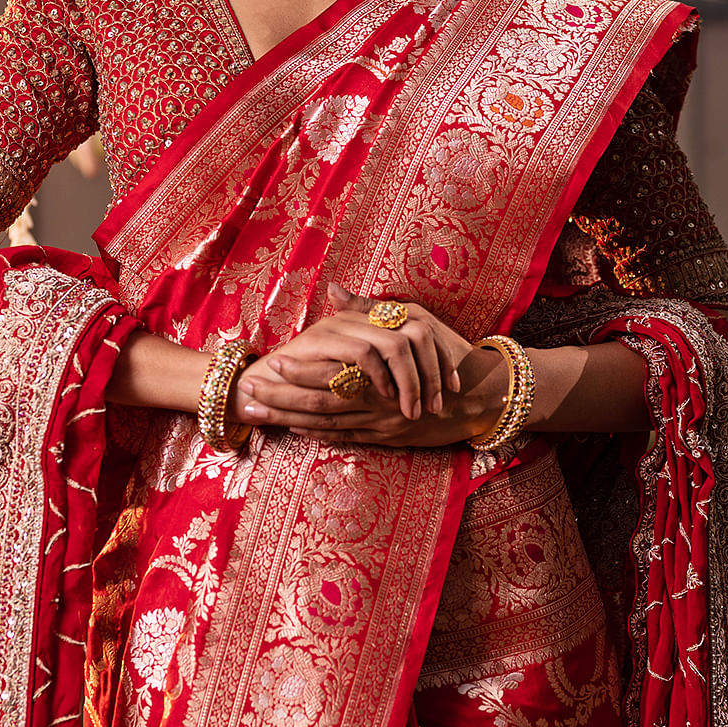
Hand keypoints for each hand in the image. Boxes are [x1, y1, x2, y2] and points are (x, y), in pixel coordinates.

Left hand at [231, 286, 506, 447]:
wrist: (480, 396)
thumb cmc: (446, 352)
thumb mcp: (412, 321)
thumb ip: (368, 309)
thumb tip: (333, 287)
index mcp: (381, 368)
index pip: (330, 372)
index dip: (298, 371)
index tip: (270, 364)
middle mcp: (376, 399)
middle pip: (318, 403)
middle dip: (280, 400)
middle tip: (247, 394)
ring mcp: (379, 422)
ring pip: (325, 424)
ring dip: (288, 420)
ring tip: (256, 415)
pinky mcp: (385, 437)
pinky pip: (345, 439)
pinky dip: (317, 436)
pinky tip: (293, 431)